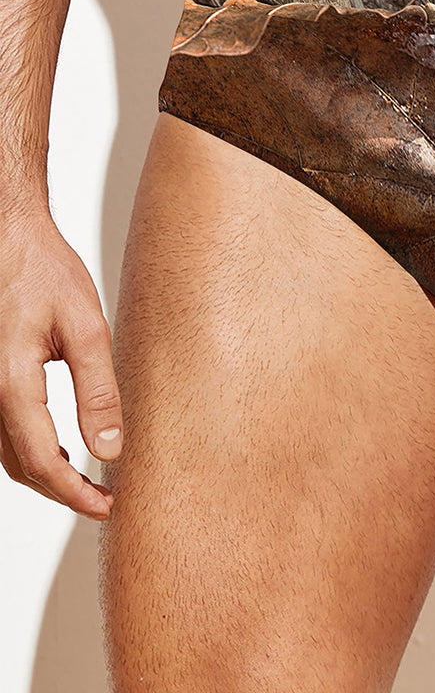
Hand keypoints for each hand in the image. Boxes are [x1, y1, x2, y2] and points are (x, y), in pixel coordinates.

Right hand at [0, 212, 121, 520]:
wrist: (8, 240)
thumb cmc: (44, 273)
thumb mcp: (87, 328)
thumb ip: (98, 391)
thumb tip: (111, 449)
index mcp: (11, 383)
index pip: (42, 460)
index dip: (75, 493)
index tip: (107, 507)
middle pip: (21, 466)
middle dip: (63, 491)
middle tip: (105, 501)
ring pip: (8, 453)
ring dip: (47, 473)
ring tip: (92, 482)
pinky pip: (4, 431)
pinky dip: (33, 449)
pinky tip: (66, 449)